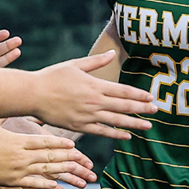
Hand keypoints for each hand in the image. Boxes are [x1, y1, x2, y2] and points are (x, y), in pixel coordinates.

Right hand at [0, 119, 96, 188]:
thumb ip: (6, 112)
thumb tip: (14, 98)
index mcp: (20, 141)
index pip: (44, 141)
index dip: (60, 143)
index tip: (73, 145)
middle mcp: (22, 156)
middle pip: (51, 156)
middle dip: (69, 158)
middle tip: (86, 161)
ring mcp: (19, 170)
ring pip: (46, 170)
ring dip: (65, 173)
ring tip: (80, 175)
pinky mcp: (14, 181)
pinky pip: (34, 184)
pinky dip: (47, 187)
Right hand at [36, 51, 156, 138]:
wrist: (32, 94)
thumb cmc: (52, 76)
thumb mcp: (76, 64)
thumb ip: (96, 61)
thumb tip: (112, 53)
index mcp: (95, 85)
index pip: (123, 90)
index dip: (139, 94)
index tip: (151, 97)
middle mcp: (94, 101)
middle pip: (124, 106)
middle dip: (142, 108)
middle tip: (156, 111)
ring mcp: (88, 115)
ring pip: (116, 120)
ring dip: (134, 123)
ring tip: (148, 126)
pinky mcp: (79, 126)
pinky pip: (102, 131)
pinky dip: (116, 134)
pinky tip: (127, 136)